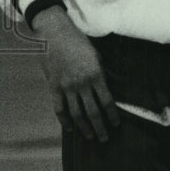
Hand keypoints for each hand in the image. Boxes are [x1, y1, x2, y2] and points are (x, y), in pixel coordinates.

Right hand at [32, 7, 120, 141]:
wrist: (54, 32)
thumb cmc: (78, 41)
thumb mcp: (95, 54)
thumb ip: (100, 72)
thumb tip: (107, 89)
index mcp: (96, 74)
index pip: (107, 101)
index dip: (112, 115)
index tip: (116, 124)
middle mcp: (82, 83)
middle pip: (93, 112)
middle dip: (100, 127)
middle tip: (104, 138)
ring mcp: (66, 86)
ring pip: (77, 114)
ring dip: (84, 128)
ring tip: (90, 136)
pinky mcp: (53, 87)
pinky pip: (59, 109)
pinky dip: (64, 121)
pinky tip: (70, 128)